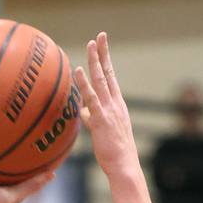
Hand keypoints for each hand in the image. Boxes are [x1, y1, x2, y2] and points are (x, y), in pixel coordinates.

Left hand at [74, 33, 137, 178]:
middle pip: (108, 74)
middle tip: (99, 36)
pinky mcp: (101, 120)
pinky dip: (84, 83)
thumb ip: (93, 119)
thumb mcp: (104, 133)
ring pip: (101, 81)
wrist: (124, 166)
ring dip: (95, 61)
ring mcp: (109, 111)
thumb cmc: (115, 154)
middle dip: (103, 54)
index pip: (111, 79)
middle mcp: (115, 104)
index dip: (106, 62)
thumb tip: (83, 112)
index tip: (103, 47)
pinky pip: (91, 98)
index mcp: (118, 106)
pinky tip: (78, 71)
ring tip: (91, 44)